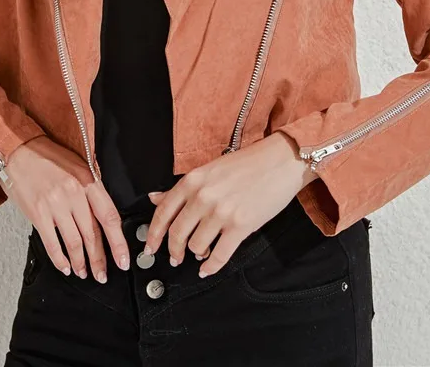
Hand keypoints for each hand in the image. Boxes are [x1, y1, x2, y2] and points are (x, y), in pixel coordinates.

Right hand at [3, 136, 129, 282]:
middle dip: (99, 259)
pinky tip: (64, 266)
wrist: (19, 150)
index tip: (123, 259)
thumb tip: (104, 216)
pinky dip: (60, 259)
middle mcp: (75, 193)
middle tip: (102, 275)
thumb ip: (92, 189)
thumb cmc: (49, 157)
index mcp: (88, 180)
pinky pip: (52, 242)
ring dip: (80, 262)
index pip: (109, 217)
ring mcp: (56, 204)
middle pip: (93, 234)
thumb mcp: (79, 165)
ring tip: (84, 272)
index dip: (118, 242)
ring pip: (74, 242)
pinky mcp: (38, 213)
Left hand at [144, 132, 315, 277]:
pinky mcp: (241, 226)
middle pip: (177, 233)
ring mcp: (221, 212)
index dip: (153, 235)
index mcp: (193, 180)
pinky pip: (220, 255)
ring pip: (196, 246)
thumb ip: (182, 188)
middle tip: (175, 257)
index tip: (150, 247)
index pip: (163, 213)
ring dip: (197, 254)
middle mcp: (203, 196)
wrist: (280, 161)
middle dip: (174, 251)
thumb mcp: (209, 170)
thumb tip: (155, 198)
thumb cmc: (247, 164)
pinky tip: (208, 268)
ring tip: (201, 253)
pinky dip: (211, 266)